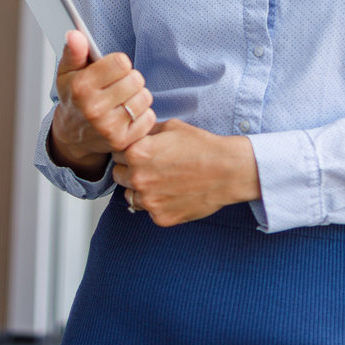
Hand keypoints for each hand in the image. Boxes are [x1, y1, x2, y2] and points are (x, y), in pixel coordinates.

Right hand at [48, 31, 154, 179]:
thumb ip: (74, 51)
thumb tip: (75, 34)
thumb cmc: (74, 98)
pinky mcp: (122, 141)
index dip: (119, 63)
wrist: (72, 135)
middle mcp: (94, 109)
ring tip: (123, 99)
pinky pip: (149, 117)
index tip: (112, 70)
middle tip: (118, 85)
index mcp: (81, 88)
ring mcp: (108, 128)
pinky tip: (128, 115)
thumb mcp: (68, 72)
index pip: (121, 63)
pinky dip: (143, 115)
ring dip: (138, 96)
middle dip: (130, 79)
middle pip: (136, 79)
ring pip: (145, 98)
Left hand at [112, 119, 260, 226]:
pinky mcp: (160, 217)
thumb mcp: (172, 127)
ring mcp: (149, 200)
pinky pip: (149, 210)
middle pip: (119, 175)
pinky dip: (157, 203)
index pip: (116, 153)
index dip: (129, 151)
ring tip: (164, 181)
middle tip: (154, 167)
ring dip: (141, 189)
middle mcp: (138, 178)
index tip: (143, 152)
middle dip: (131, 170)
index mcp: (137, 152)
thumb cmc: (202, 147)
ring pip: (130, 196)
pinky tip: (174, 193)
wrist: (228, 171)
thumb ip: (147, 132)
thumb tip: (134, 133)